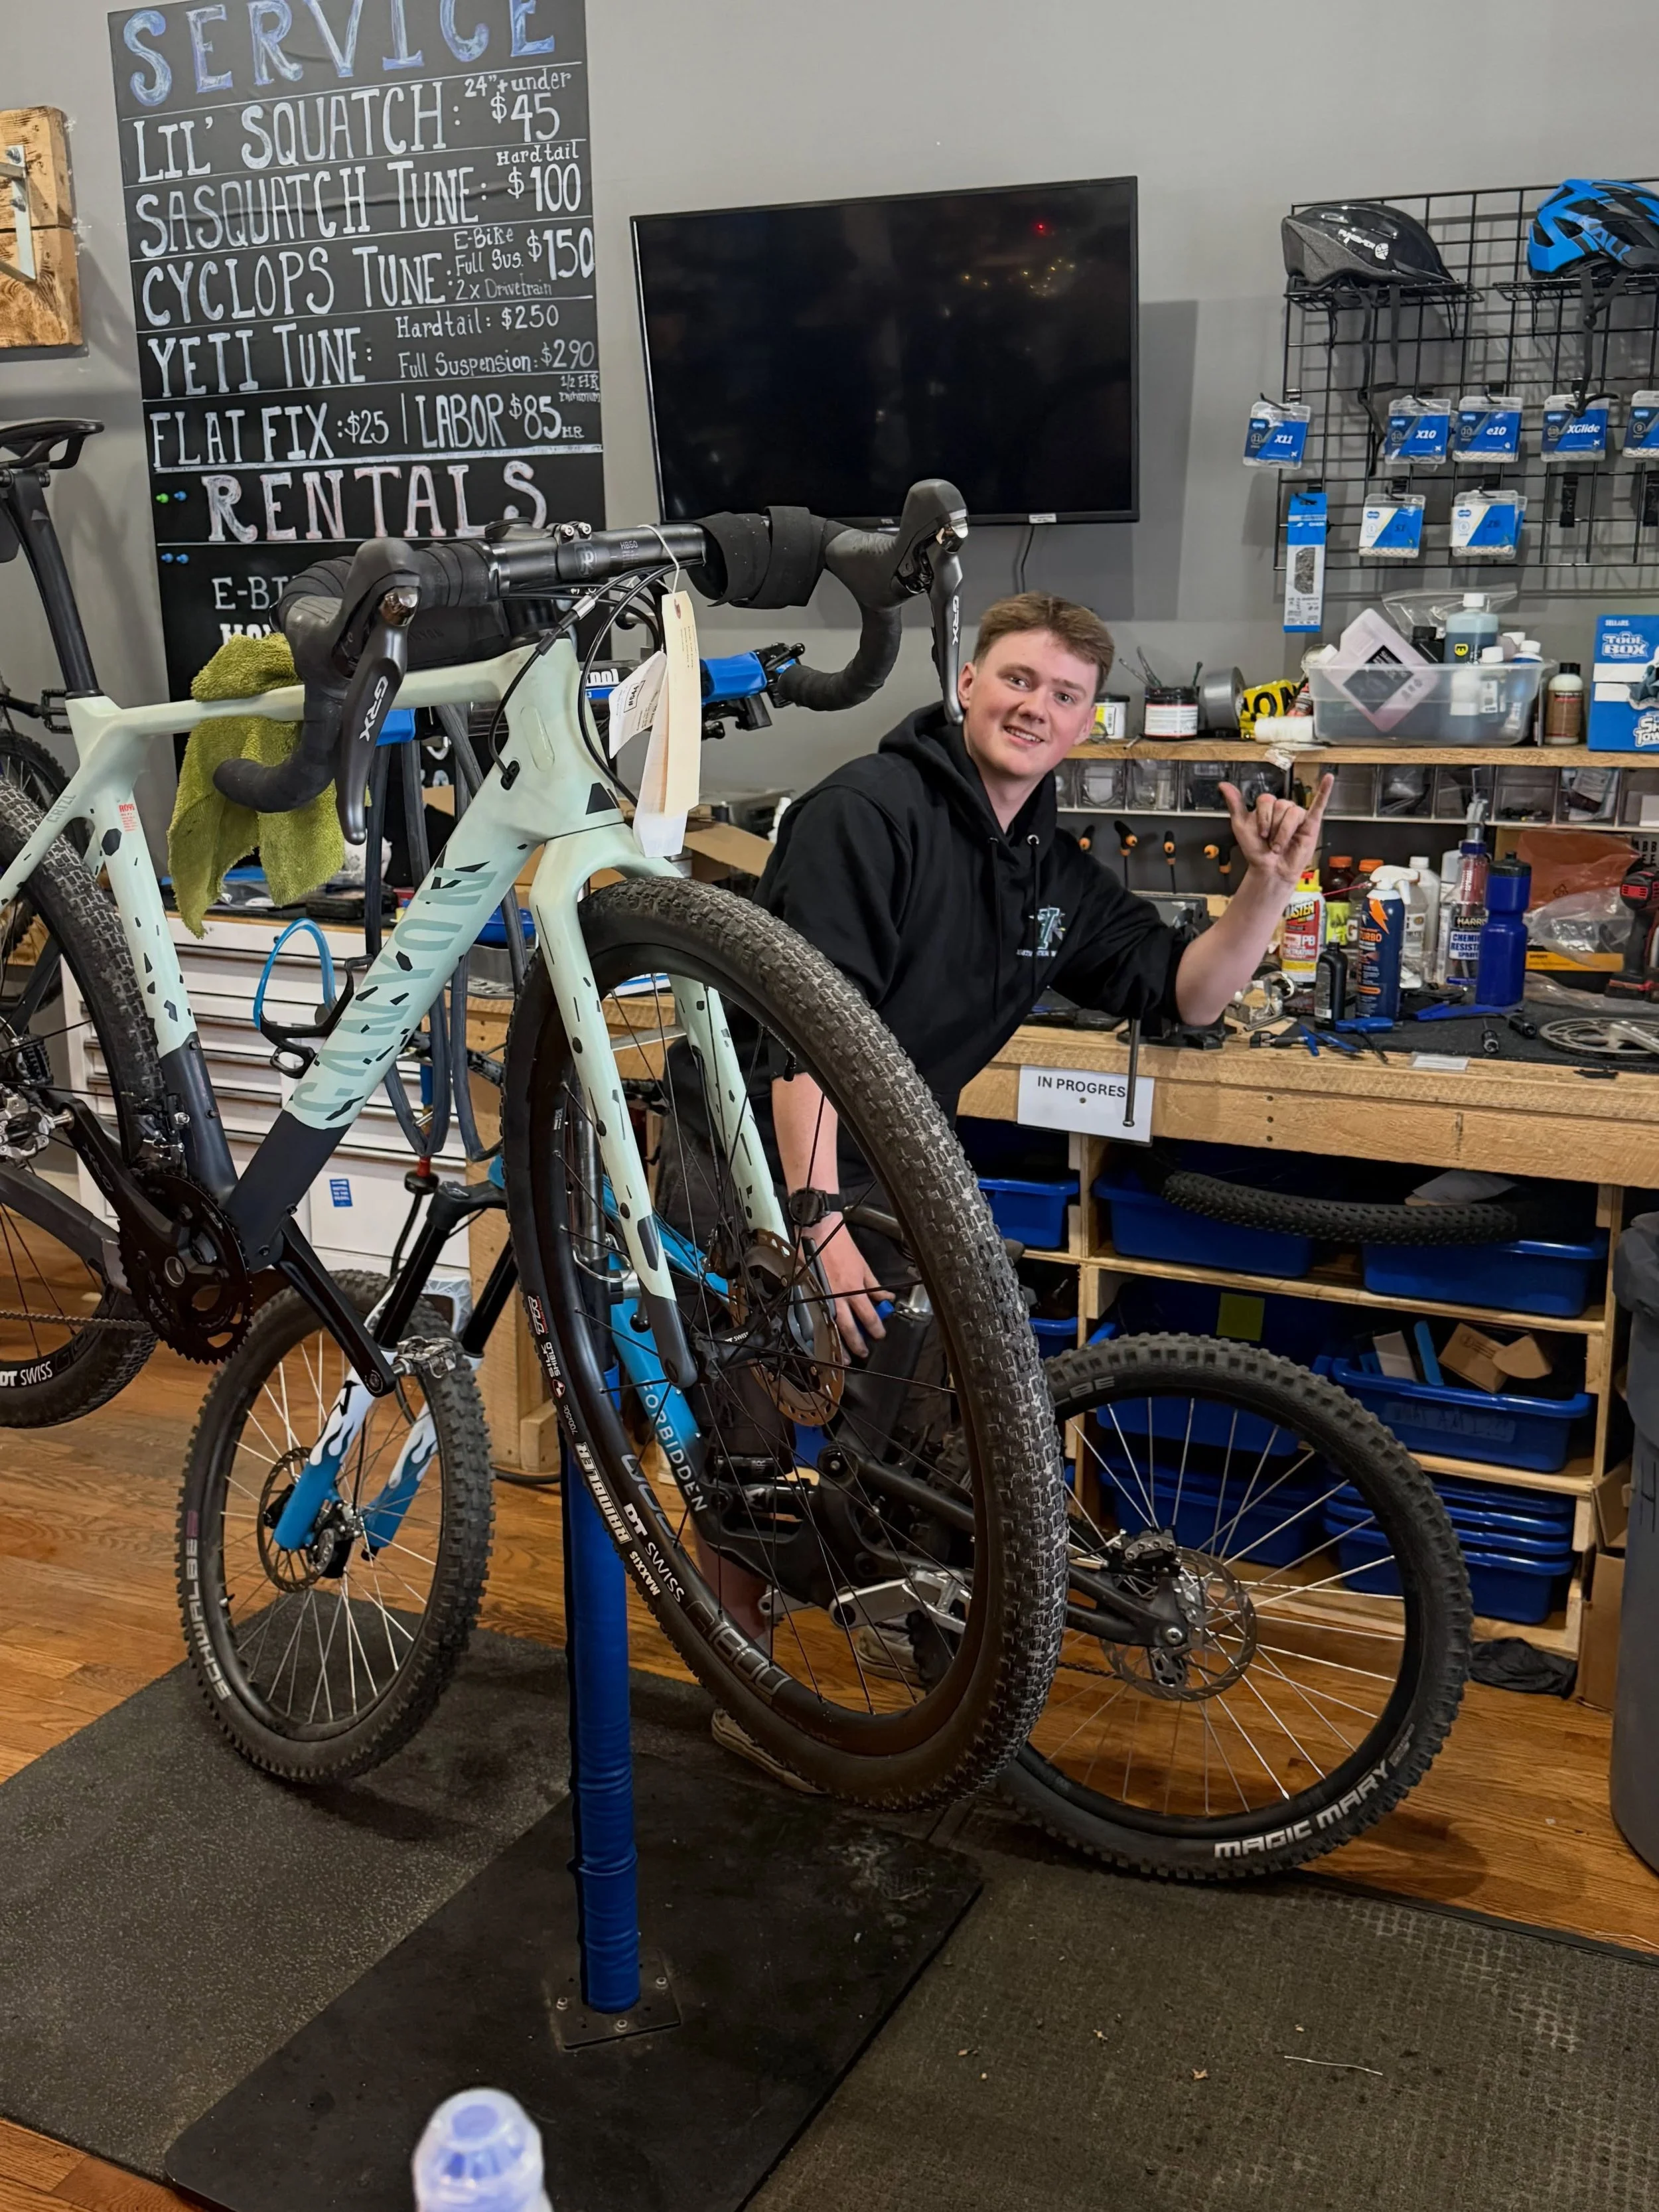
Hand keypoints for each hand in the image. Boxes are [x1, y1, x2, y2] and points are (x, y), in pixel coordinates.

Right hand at [805, 1217, 886, 1357]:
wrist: (816, 1231)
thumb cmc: (839, 1245)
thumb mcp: (862, 1264)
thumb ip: (873, 1285)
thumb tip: (885, 1298)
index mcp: (854, 1288)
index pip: (868, 1316)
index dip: (876, 1328)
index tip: (879, 1335)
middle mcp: (838, 1297)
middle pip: (849, 1327)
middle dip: (857, 1343)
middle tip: (862, 1354)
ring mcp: (821, 1297)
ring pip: (831, 1327)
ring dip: (837, 1344)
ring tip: (842, 1357)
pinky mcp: (808, 1294)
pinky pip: (815, 1317)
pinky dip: (820, 1330)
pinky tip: (823, 1338)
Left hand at [1218, 774, 1334, 892]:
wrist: (1270, 870)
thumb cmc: (1256, 850)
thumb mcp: (1241, 825)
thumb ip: (1235, 804)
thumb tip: (1224, 785)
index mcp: (1268, 807)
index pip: (1266, 800)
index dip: (1262, 818)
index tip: (1261, 833)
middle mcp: (1283, 808)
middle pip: (1280, 805)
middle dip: (1274, 827)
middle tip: (1272, 842)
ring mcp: (1298, 815)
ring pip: (1293, 812)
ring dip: (1284, 832)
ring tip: (1282, 845)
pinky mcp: (1311, 823)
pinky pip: (1319, 804)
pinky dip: (1325, 791)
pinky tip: (1328, 779)